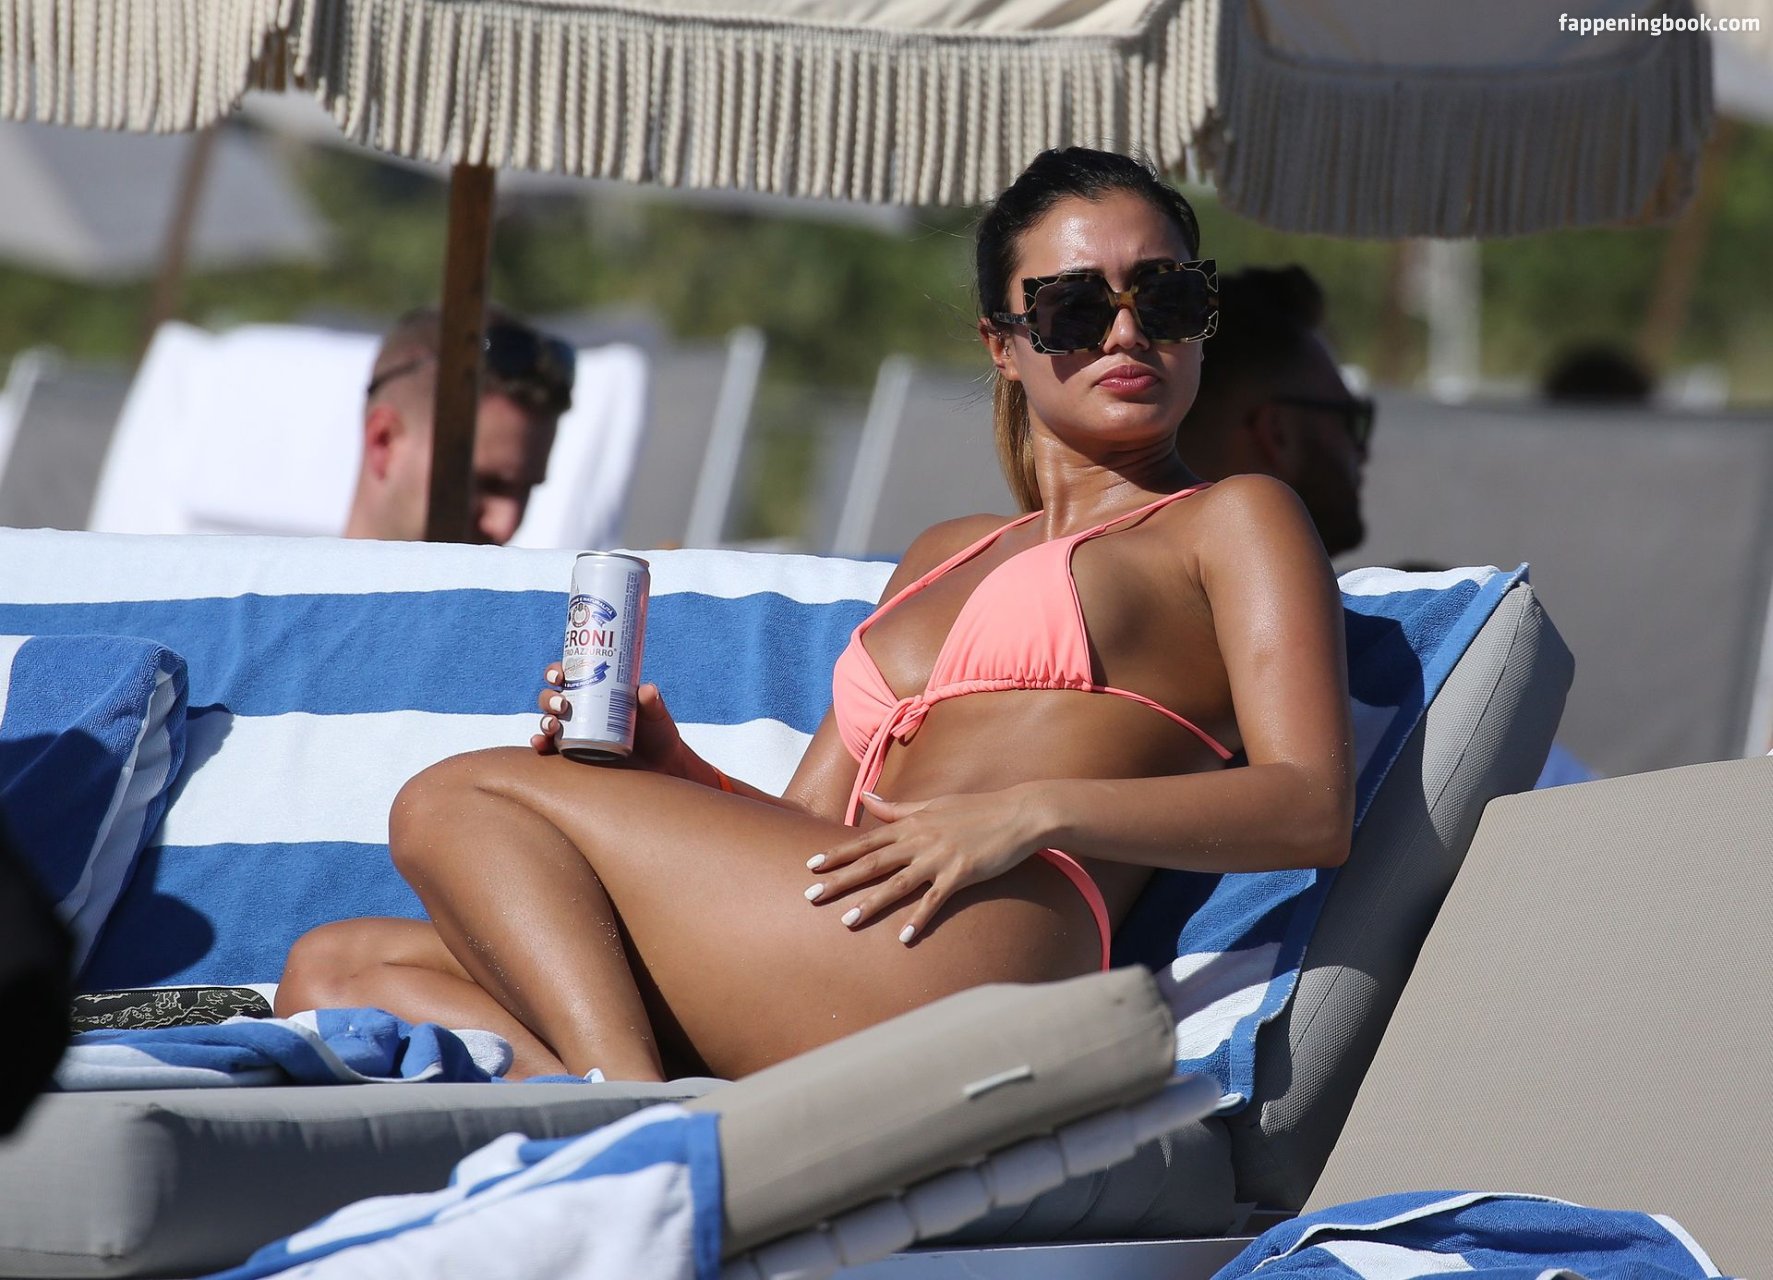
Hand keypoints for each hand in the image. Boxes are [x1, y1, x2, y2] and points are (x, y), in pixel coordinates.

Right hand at [531, 669, 688, 776]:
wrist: (661, 766)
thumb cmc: (658, 733)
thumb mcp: (656, 715)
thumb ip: (653, 703)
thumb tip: (646, 689)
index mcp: (596, 692)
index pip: (570, 676)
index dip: (556, 672)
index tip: (559, 675)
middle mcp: (580, 710)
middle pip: (552, 698)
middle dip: (549, 697)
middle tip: (561, 704)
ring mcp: (575, 732)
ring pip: (548, 721)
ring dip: (544, 719)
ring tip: (553, 724)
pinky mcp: (574, 754)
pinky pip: (550, 748)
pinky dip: (541, 744)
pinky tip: (539, 744)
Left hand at [802, 788, 1045, 944]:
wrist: (1020, 813)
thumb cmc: (977, 809)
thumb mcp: (934, 803)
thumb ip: (898, 807)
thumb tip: (866, 797)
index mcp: (912, 824)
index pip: (866, 840)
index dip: (838, 853)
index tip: (811, 865)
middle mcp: (920, 840)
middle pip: (872, 862)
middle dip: (840, 880)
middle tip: (811, 896)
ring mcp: (940, 857)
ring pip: (897, 883)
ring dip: (870, 904)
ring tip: (846, 922)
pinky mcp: (961, 873)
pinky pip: (935, 900)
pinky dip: (919, 918)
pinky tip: (903, 937)